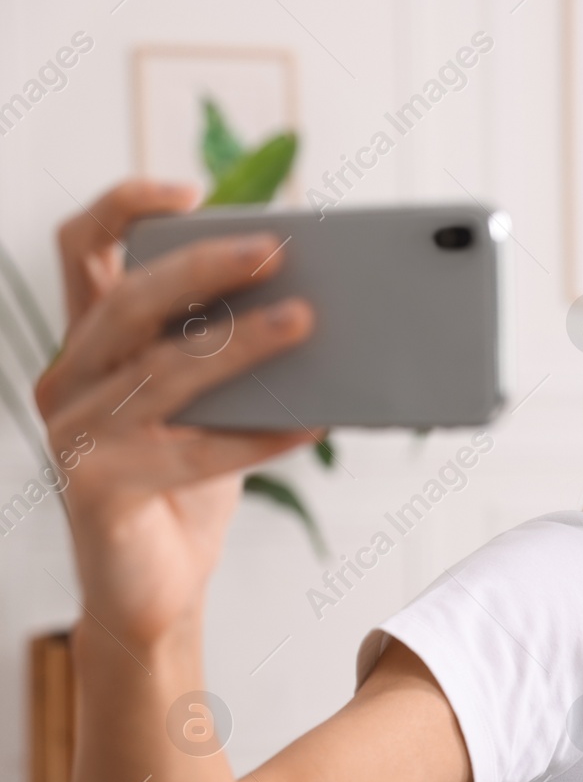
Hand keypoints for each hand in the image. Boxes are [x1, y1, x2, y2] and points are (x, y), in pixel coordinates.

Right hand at [35, 179, 320, 644]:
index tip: (191, 191)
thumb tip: (315, 300)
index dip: (125, 206)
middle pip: (131, 298)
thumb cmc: (186, 485)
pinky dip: (258, 436)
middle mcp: (69, 379)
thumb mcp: (209, 404)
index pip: (82, 248)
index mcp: (90, 345)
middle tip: (279, 249)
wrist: (152, 589)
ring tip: (308, 322)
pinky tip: (314, 424)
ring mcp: (75, 432)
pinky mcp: (97, 485)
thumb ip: (229, 353)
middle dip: (206, 265)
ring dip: (244, 342)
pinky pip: (190, 449)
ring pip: (165, 368)